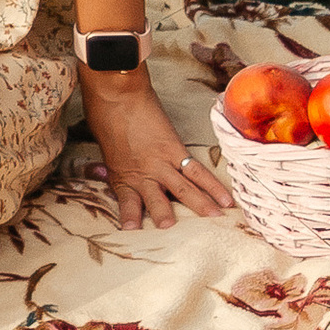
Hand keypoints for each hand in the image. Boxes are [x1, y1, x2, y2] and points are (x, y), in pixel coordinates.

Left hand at [82, 76, 233, 229]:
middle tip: (176, 235)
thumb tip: (103, 171)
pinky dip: (212, 185)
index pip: (128, 204)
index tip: (133, 233)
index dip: (131, 219)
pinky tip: (226, 199)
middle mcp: (143, 174)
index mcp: (121, 176)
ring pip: (183, 189)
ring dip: (200, 206)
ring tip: (214, 221)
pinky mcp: (175, 149)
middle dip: (166, 218)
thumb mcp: (103, 148)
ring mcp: (161, 163)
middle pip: (157, 202)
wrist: (116, 94)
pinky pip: (197, 171)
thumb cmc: (104, 116)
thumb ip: (111, 165)